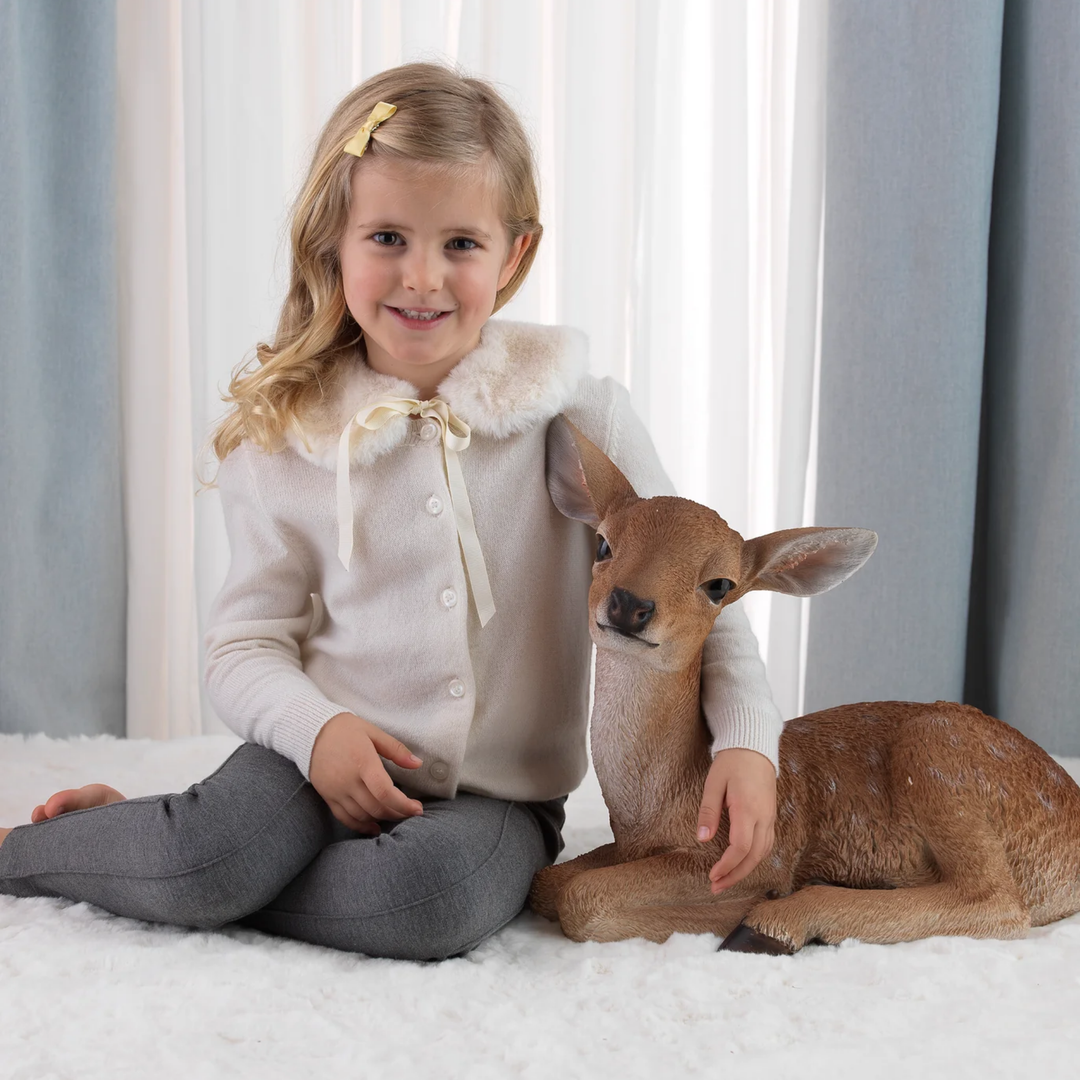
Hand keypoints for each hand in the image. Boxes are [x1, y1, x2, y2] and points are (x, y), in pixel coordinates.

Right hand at [309, 712, 424, 834]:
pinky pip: (345, 818)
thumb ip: (396, 750)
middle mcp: (349, 780)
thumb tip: (417, 764)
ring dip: (382, 819)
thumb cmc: (346, 729)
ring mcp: (336, 791)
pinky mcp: (327, 796)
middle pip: (377, 807)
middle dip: (398, 813)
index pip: (385, 792)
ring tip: (396, 814)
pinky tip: (373, 827)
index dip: (404, 805)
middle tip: (411, 811)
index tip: (417, 809)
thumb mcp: (373, 732)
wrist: (311, 731)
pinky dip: (360, 826)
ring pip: (363, 815)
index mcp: (363, 762)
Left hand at [696, 748, 776, 892]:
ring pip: (763, 853)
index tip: (712, 876)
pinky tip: (741, 864)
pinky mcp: (771, 816)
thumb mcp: (714, 783)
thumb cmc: (731, 762)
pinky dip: (754, 858)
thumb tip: (702, 839)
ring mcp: (770, 817)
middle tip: (716, 887)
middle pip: (754, 856)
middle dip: (736, 876)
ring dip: (746, 870)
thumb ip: (708, 811)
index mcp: (748, 809)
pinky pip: (767, 844)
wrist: (754, 747)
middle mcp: (764, 817)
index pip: (741, 847)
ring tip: (726, 880)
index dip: (727, 866)